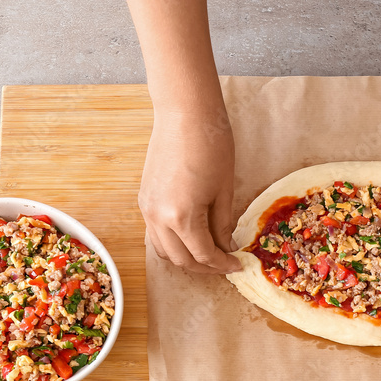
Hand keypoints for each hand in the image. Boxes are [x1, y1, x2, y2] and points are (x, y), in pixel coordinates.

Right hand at [140, 110, 241, 273]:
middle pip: (181, 259)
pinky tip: (190, 237)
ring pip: (163, 250)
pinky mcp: (144, 199)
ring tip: (207, 253)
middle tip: (224, 263)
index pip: (203, 255)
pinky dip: (172, 242)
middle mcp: (159, 218)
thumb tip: (225, 247)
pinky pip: (155, 233)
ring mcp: (147, 209)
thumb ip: (222, 224)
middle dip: (204, 267)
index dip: (222, 265)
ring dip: (185, 258)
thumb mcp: (224, 190)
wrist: (184, 114)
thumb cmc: (211, 145)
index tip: (237, 265)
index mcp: (182, 217)